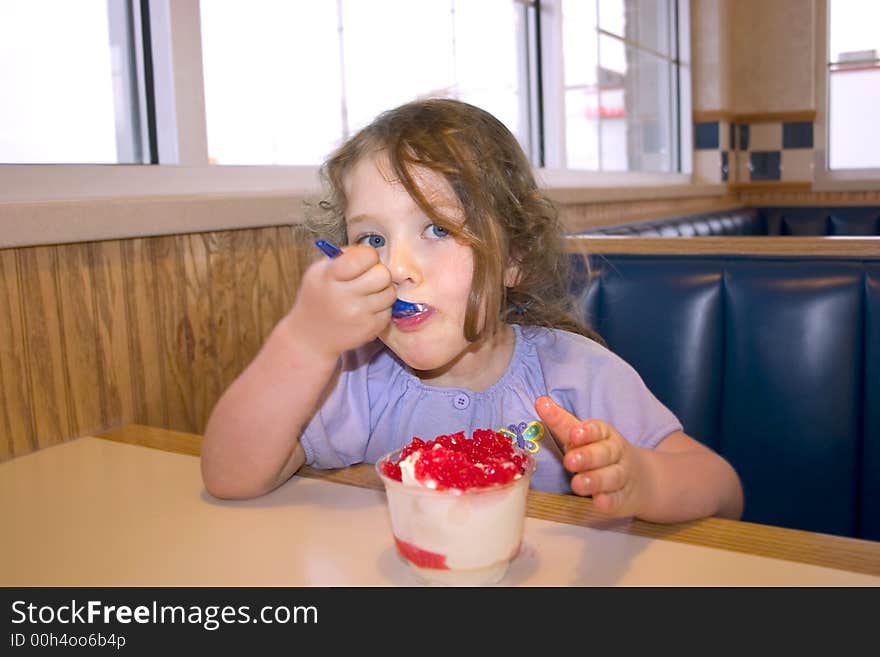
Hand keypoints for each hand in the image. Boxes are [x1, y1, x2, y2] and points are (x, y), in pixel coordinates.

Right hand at [286, 244, 396, 358]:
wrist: (310, 338)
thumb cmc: (317, 299)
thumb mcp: (318, 272)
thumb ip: (343, 257)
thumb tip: (371, 252)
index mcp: (329, 277)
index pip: (365, 256)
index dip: (368, 255)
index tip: (362, 261)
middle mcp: (344, 296)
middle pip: (383, 274)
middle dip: (378, 273)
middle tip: (367, 279)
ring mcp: (359, 315)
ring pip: (390, 292)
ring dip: (382, 291)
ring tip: (367, 294)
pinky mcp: (370, 329)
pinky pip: (389, 310)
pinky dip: (381, 307)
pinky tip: (366, 309)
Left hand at [534, 395, 648, 516]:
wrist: (639, 479)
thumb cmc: (599, 453)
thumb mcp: (582, 435)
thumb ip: (561, 421)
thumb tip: (540, 401)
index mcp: (605, 434)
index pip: (598, 430)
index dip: (587, 432)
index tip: (574, 434)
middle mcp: (616, 453)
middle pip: (605, 453)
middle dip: (588, 457)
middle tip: (569, 461)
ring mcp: (621, 477)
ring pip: (611, 477)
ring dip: (595, 480)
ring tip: (577, 484)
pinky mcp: (622, 499)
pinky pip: (617, 500)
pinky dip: (609, 501)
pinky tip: (599, 502)